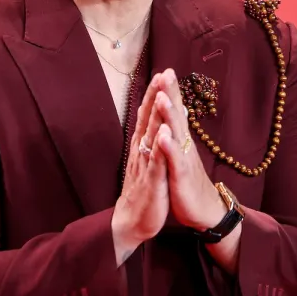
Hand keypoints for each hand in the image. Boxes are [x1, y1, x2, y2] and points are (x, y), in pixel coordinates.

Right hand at [111, 74, 170, 264]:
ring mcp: (146, 165)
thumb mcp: (148, 162)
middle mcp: (142, 152)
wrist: (132, 222)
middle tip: (164, 73)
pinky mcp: (152, 182)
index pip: (148, 116)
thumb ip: (151, 143)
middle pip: (149, 119)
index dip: (155, 95)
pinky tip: (164, 132)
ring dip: (156, 114)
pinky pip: (157, 162)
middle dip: (156, 96)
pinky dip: (160, 146)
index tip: (163, 74)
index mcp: (143, 147)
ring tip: (162, 93)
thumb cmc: (143, 191)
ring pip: (152, 136)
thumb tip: (156, 123)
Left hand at [151, 69, 228, 231]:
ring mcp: (184, 159)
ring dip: (169, 115)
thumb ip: (178, 135)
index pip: (175, 111)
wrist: (204, 211)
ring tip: (163, 97)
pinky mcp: (182, 176)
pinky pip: (175, 160)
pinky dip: (169, 147)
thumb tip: (177, 114)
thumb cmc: (189, 182)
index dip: (171, 92)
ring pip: (176, 134)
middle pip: (178, 115)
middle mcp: (184, 145)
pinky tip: (163, 136)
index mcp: (181, 141)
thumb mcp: (181, 155)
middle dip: (172, 94)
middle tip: (167, 72)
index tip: (164, 71)